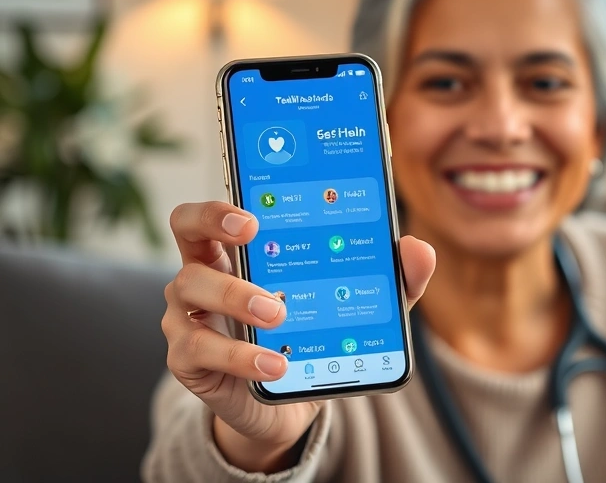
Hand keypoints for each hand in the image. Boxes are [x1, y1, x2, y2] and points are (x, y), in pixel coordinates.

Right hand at [161, 201, 434, 472]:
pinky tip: (277, 362)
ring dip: (236, 295)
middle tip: (253, 232)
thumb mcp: (354, 307)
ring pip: (190, 287)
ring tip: (279, 312)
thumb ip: (388, 280)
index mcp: (236, 250)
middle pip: (185, 229)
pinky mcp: (188, 360)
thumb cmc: (311, 338)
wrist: (288, 404)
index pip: (214, 210)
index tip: (256, 210)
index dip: (223, 202)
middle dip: (214, 221)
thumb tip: (418, 250)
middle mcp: (204, 274)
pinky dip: (241, 355)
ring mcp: (188, 316)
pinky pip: (200, 349)